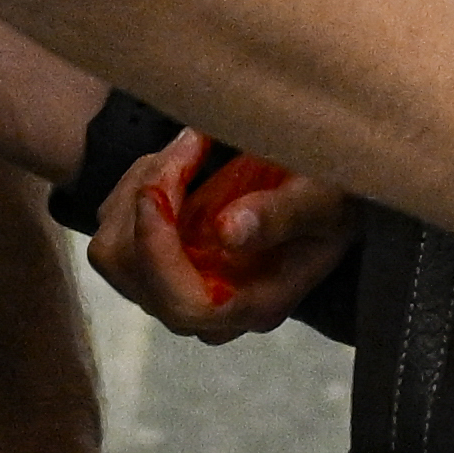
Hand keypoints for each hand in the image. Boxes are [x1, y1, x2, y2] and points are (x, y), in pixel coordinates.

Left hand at [85, 128, 359, 338]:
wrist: (332, 188)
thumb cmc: (337, 195)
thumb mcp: (323, 199)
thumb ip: (281, 216)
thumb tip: (228, 233)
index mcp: (255, 304)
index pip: (185, 306)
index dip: (157, 254)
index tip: (157, 190)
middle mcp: (213, 306)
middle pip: (137, 280)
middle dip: (147, 205)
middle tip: (189, 146)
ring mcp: (182, 283)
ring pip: (115, 252)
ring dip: (138, 189)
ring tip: (189, 146)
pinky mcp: (162, 257)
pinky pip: (116, 228)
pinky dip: (136, 184)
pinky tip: (181, 158)